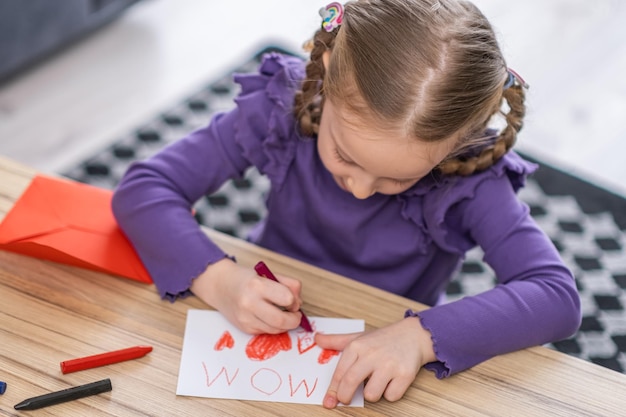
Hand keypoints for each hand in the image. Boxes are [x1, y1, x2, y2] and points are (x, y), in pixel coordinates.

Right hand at [190, 258, 303, 333]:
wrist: (220, 286)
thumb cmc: (246, 278)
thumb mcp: (267, 273)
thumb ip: (288, 284)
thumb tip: (299, 303)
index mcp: (257, 285)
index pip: (287, 298)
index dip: (294, 300)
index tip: (293, 299)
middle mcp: (249, 304)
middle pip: (282, 320)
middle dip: (295, 320)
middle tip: (295, 314)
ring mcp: (246, 319)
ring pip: (276, 330)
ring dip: (285, 324)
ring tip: (283, 314)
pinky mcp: (245, 329)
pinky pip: (267, 332)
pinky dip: (273, 326)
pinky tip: (269, 317)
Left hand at [315, 316, 435, 407]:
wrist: (414, 335)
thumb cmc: (382, 339)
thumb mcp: (358, 337)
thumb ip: (336, 340)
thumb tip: (316, 338)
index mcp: (358, 346)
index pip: (340, 372)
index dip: (332, 390)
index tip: (328, 402)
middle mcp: (372, 354)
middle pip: (351, 383)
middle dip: (345, 396)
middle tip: (346, 399)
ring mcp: (389, 365)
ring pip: (371, 394)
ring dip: (372, 394)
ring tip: (376, 382)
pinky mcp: (405, 374)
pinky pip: (391, 396)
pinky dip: (390, 393)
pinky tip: (392, 382)